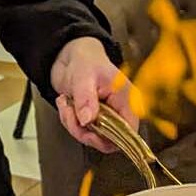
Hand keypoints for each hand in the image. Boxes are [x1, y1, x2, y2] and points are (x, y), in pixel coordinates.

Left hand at [50, 36, 137, 151]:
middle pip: (108, 139)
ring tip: (67, 104)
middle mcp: (118, 111)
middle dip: (84, 131)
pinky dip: (69, 121)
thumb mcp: (84, 76)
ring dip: (73, 125)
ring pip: (92, 138)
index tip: (91, 133)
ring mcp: (105, 116)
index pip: (129, 132)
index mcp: (127, 100)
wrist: (71, 55)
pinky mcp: (92, 118)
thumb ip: (85, 98)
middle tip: (71, 114)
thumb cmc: (86, 60)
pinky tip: (66, 104)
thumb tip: (88, 120)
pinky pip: (81, 131)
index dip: (112, 138)